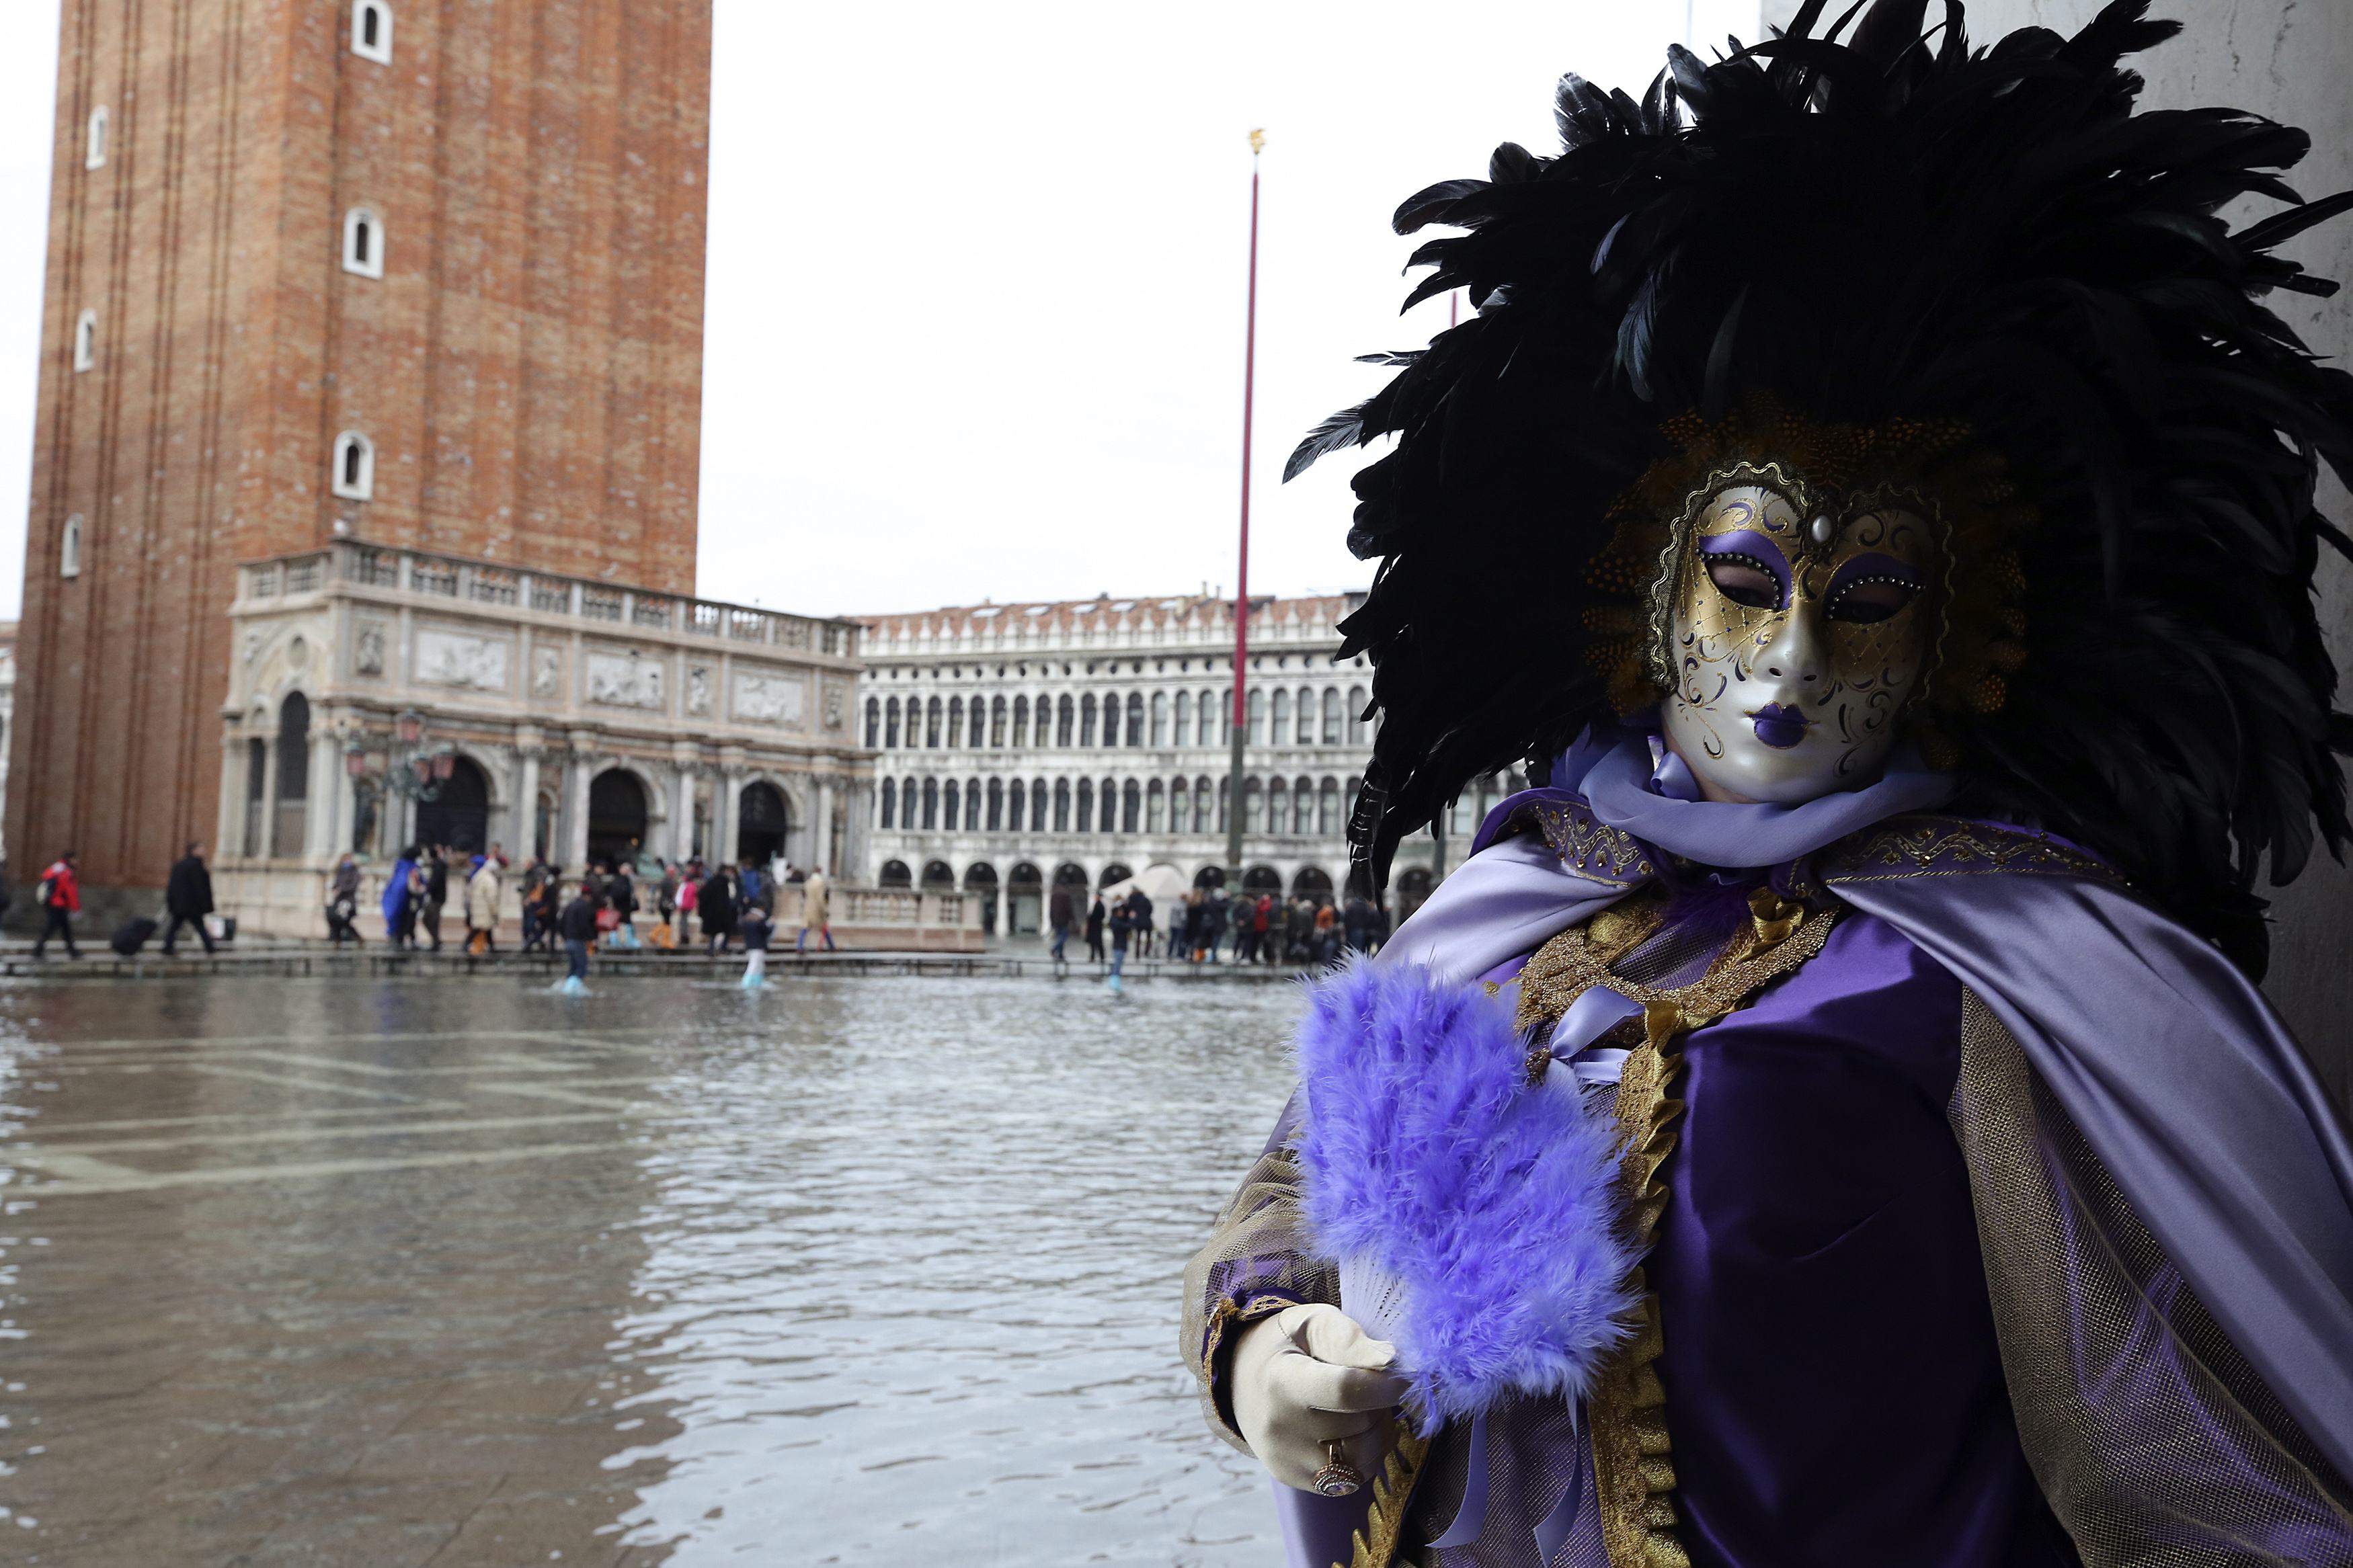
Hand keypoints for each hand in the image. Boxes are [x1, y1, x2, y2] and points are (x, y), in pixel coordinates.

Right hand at [1231, 1303, 1408, 1491]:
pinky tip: (1353, 1433)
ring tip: (1363, 1410)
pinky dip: (1365, 1456)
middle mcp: (1280, 1429)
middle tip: (1368, 1387)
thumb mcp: (1310, 1323)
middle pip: (1359, 1425)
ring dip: (1377, 1434)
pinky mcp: (1294, 1479)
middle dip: (1378, 1406)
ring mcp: (1287, 1460)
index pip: (1346, 1392)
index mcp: (1282, 1382)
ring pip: (1363, 1459)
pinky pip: (1352, 1479)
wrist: (1237, 1380)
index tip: (1401, 1377)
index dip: (1384, 1386)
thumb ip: (1348, 1338)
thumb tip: (1392, 1361)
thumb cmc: (1283, 1345)